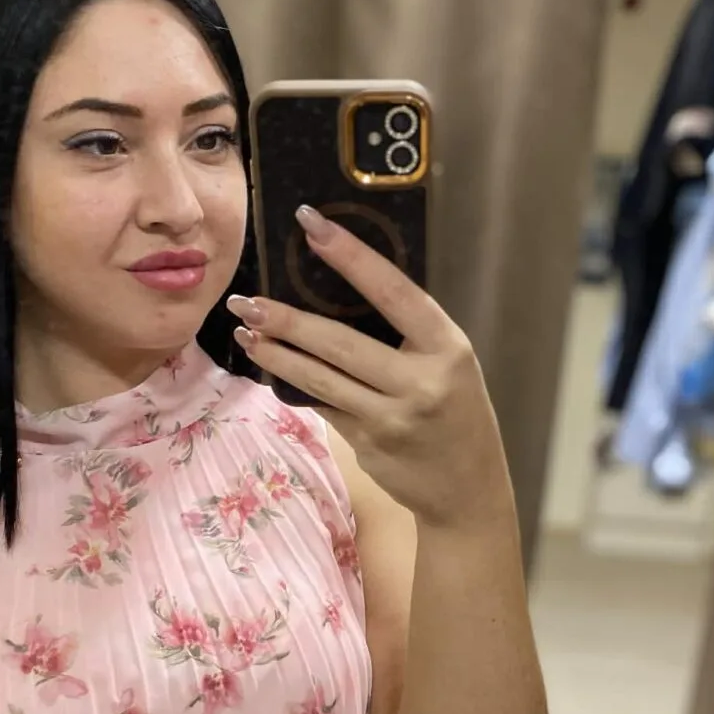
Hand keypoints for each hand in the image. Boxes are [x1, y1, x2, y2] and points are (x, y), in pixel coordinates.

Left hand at [229, 207, 513, 529]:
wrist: (468, 489)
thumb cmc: (456, 412)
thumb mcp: (449, 363)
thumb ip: (407, 333)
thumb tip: (337, 290)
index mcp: (447, 347)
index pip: (393, 291)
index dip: (350, 255)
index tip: (310, 224)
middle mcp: (420, 382)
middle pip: (340, 343)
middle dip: (287, 320)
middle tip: (247, 300)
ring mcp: (390, 419)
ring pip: (320, 380)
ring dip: (277, 354)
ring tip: (245, 331)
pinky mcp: (367, 446)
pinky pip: (323, 406)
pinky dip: (294, 385)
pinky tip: (270, 367)